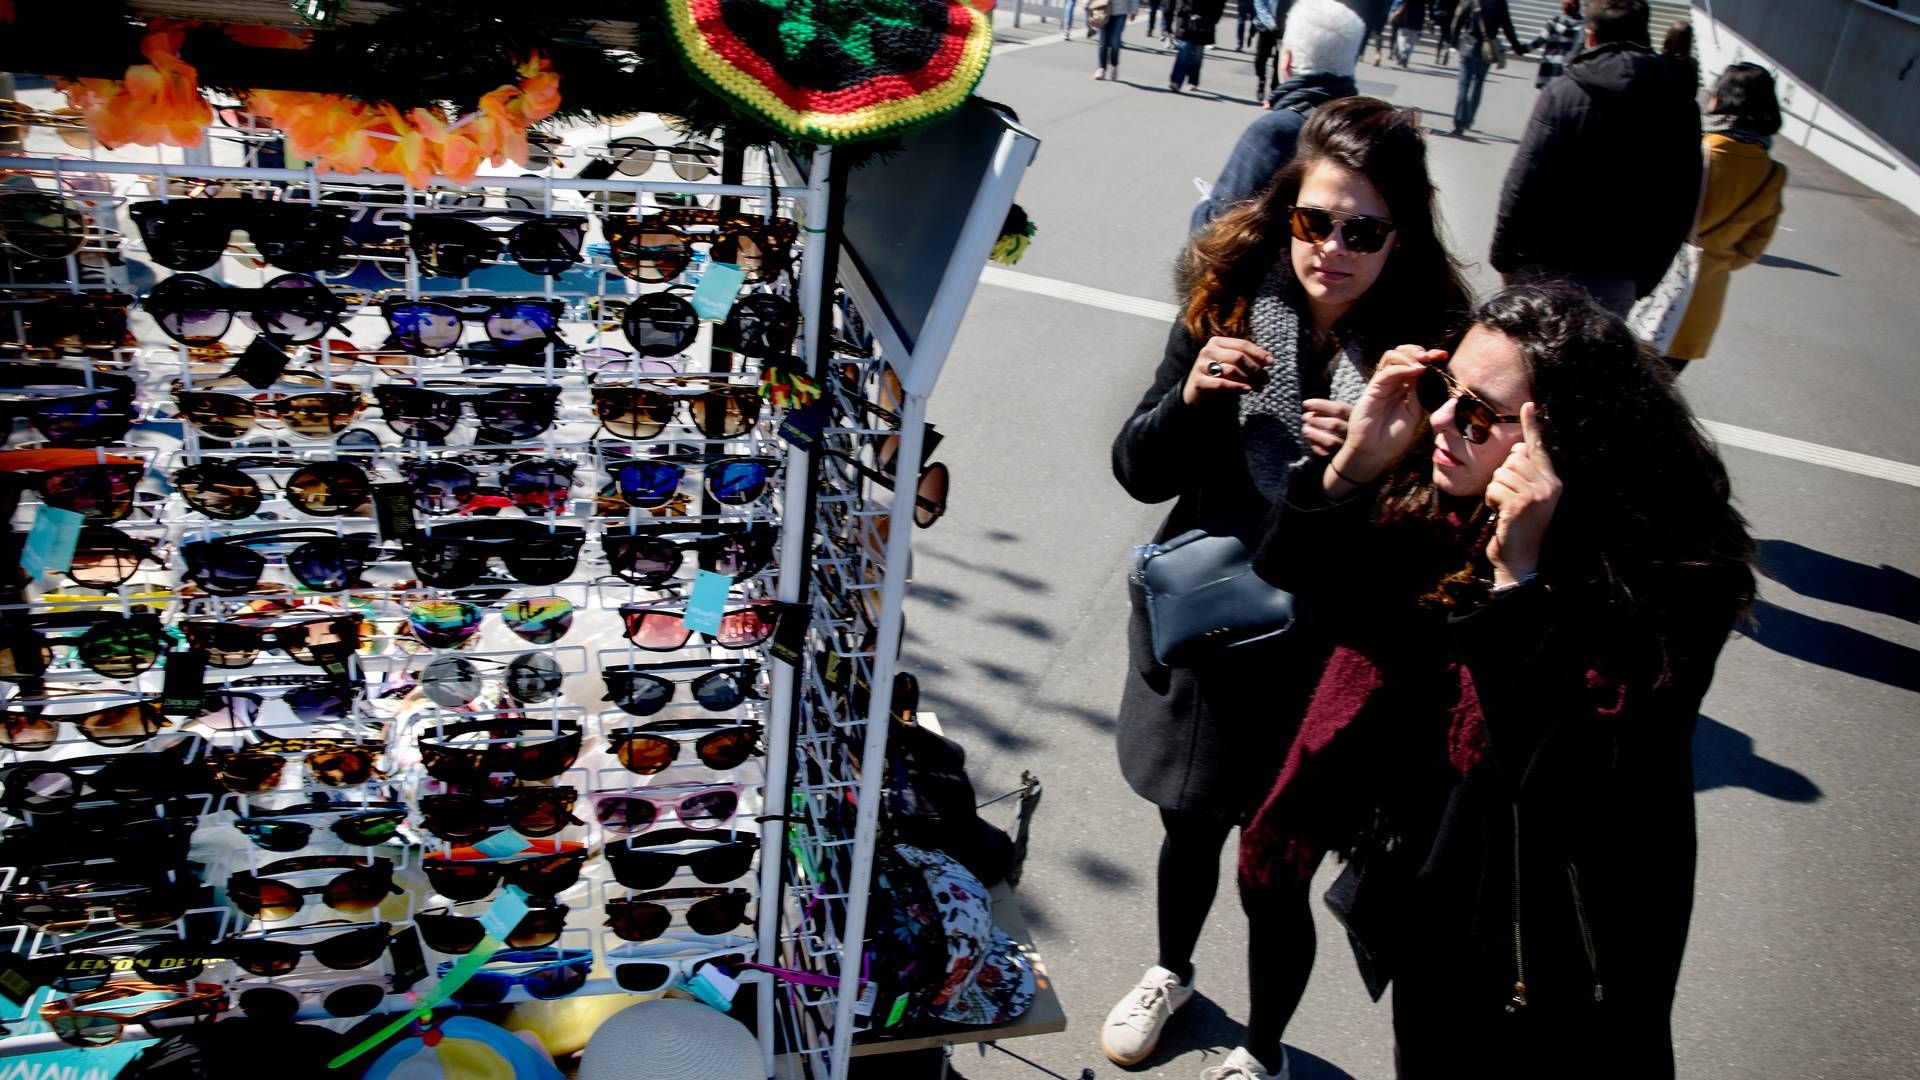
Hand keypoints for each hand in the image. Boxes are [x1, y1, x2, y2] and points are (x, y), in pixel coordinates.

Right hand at [1183, 337, 1272, 404]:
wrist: (1195, 394)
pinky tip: (1247, 390)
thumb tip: (1269, 359)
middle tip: (1265, 379)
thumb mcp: (1231, 364)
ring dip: (1249, 379)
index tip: (1271, 362)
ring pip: (1232, 369)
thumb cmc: (1218, 377)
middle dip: (1255, 369)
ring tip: (1259, 387)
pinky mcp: (1199, 381)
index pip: (1242, 345)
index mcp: (1217, 342)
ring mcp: (1201, 365)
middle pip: (1238, 357)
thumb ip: (1247, 359)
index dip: (1258, 353)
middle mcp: (1208, 351)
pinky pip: (1222, 383)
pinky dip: (1237, 387)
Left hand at [1300, 398, 1352, 457]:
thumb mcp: (1352, 417)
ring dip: (1314, 434)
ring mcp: (1349, 448)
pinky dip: (1316, 447)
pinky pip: (1327, 454)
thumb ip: (1337, 413)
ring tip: (1305, 429)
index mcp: (1358, 420)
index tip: (1306, 403)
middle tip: (1304, 417)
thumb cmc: (1353, 430)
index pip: (1339, 409)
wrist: (1363, 453)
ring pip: (1330, 441)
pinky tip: (1310, 441)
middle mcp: (1355, 434)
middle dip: (1316, 420)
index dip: (1320, 405)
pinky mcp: (1342, 459)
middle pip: (1334, 425)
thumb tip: (1312, 407)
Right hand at [1329, 345, 1437, 483]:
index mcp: (1407, 388)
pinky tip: (1415, 371)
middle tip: (1432, 356)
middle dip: (1419, 350)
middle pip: (1403, 354)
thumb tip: (1430, 373)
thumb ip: (1420, 394)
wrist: (1375, 452)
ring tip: (1422, 363)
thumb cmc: (1394, 437)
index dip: (1430, 356)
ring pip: (1392, 356)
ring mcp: (1383, 384)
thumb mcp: (1416, 414)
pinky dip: (1402, 367)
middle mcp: (1394, 382)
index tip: (1443, 356)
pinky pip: (1386, 371)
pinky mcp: (1372, 389)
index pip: (1417, 364)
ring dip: (1409, 355)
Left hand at [1485, 402, 1560, 584]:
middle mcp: (1549, 485)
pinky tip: (1501, 515)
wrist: (1519, 560)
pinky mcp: (1520, 504)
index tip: (1529, 404)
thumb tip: (1518, 447)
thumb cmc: (1517, 527)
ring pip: (1501, 472)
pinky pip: (1494, 487)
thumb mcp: (1526, 497)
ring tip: (1506, 509)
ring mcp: (1536, 494)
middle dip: (1503, 475)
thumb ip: (1524, 473)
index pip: (1539, 447)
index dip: (1531, 426)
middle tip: (1509, 499)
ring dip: (1495, 490)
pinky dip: (1491, 500)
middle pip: (1513, 457)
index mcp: (1552, 482)